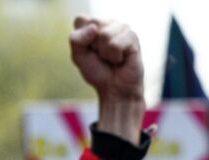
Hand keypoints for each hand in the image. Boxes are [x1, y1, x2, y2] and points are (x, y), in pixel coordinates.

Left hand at [69, 16, 144, 140]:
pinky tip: (121, 60)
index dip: (82, 39)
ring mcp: (122, 28)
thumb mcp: (78, 56)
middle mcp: (108, 23)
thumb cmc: (98, 73)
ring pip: (105, 34)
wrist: (115, 90)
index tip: (90, 51)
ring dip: (106, 52)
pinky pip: (115, 44)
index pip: (81, 20)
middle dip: (94, 46)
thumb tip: (94, 28)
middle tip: (103, 56)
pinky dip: (115, 56)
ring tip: (112, 58)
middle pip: (93, 24)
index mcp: (93, 24)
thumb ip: (76, 39)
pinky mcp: (132, 37)